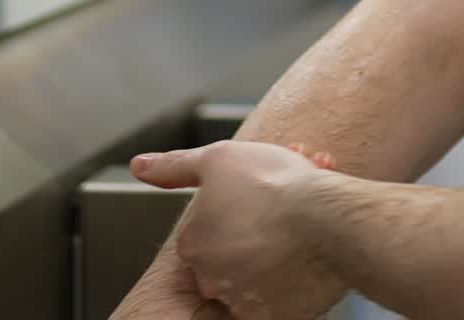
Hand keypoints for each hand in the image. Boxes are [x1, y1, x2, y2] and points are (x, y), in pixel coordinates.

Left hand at [131, 141, 341, 318]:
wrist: (324, 220)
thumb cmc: (272, 185)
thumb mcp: (218, 159)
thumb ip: (176, 166)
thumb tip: (139, 166)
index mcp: (194, 243)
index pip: (208, 225)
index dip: (238, 202)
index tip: (261, 191)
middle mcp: (212, 277)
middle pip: (232, 248)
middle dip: (256, 225)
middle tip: (285, 202)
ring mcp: (243, 299)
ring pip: (257, 270)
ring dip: (276, 246)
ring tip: (305, 218)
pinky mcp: (275, 315)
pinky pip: (281, 294)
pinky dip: (293, 274)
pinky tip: (311, 247)